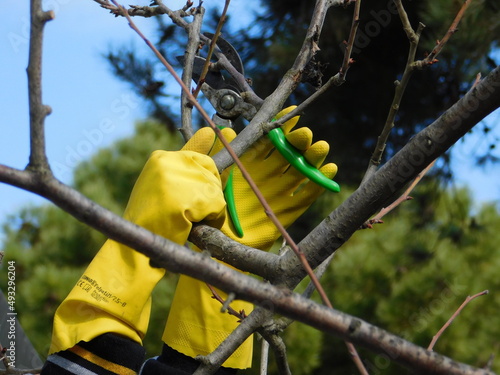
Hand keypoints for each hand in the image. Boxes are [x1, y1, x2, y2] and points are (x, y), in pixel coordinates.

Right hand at [49, 150, 226, 353]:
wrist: (133, 250)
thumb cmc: (152, 223)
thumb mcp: (168, 188)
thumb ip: (188, 164)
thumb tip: (209, 132)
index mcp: (160, 159)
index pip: (196, 153)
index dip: (210, 158)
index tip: (228, 131)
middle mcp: (167, 162)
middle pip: (211, 170)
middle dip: (209, 192)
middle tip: (188, 213)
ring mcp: (176, 178)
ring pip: (215, 189)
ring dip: (210, 210)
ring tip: (186, 222)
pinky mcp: (185, 195)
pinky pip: (217, 204)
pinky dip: (213, 220)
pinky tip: (192, 228)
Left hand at [162, 106, 337, 368]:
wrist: (203, 247)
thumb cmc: (196, 211)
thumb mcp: (194, 179)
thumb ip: (200, 153)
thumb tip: (218, 128)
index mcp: (243, 165)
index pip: (265, 141)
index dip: (279, 128)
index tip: (290, 115)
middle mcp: (262, 178)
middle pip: (286, 155)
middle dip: (297, 142)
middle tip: (303, 134)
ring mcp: (274, 195)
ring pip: (298, 173)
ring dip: (311, 159)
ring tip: (320, 147)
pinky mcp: (283, 215)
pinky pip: (303, 198)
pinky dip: (317, 185)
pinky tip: (330, 171)